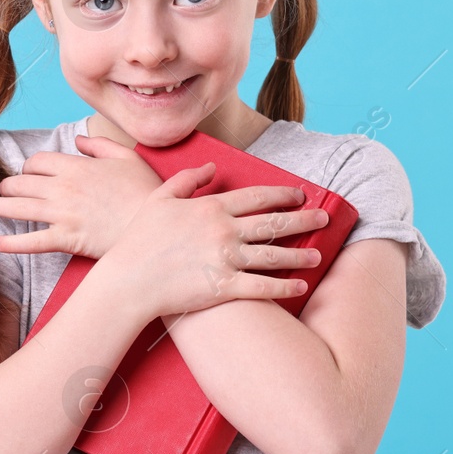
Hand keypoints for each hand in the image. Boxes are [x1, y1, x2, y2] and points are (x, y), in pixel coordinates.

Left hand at [0, 134, 161, 258]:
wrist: (155, 226)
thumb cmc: (145, 192)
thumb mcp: (126, 158)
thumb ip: (99, 145)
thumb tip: (78, 139)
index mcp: (76, 167)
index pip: (38, 161)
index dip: (30, 167)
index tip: (28, 173)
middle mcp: (63, 188)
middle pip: (22, 182)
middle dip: (8, 184)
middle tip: (1, 189)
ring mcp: (62, 214)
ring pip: (19, 207)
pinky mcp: (65, 239)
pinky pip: (31, 241)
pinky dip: (9, 243)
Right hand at [99, 161, 332, 321]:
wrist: (128, 280)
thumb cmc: (139, 240)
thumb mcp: (160, 199)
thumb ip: (188, 179)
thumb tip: (213, 166)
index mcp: (210, 208)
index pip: (257, 196)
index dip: (282, 194)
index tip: (300, 194)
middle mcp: (223, 231)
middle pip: (273, 223)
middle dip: (303, 220)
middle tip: (323, 218)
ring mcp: (225, 260)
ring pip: (274, 256)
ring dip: (299, 255)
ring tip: (316, 255)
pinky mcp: (223, 287)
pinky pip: (262, 287)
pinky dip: (284, 287)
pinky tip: (299, 286)